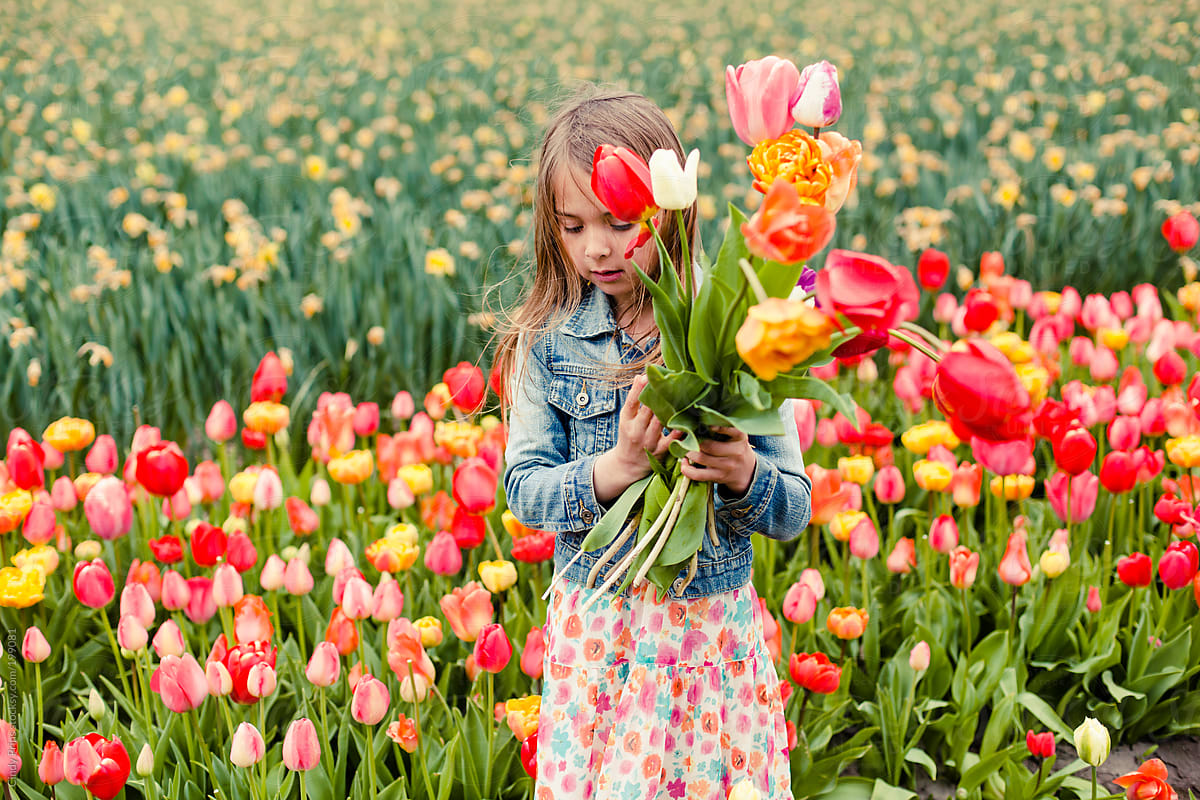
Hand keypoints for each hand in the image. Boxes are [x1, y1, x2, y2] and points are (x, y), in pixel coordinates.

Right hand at [593, 375, 681, 502]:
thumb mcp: (626, 418)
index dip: (639, 389)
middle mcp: (636, 431)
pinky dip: (679, 428)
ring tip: (681, 394)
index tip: (647, 375)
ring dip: (670, 408)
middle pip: (648, 410)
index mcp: (626, 420)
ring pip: (660, 421)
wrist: (628, 464)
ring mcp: (648, 441)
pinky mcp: (660, 450)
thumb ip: (634, 399)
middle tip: (670, 381)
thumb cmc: (629, 436)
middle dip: (658, 395)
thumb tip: (641, 376)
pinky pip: (672, 438)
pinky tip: (687, 418)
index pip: (631, 402)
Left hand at [679, 426, 755, 496]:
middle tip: (687, 437)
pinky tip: (684, 462)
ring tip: (685, 448)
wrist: (747, 471)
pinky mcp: (719, 476)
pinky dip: (687, 469)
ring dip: (689, 452)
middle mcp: (736, 452)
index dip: (716, 427)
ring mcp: (727, 466)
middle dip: (694, 441)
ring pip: (701, 458)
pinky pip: (698, 475)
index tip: (705, 424)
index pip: (730, 430)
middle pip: (708, 445)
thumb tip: (694, 421)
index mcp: (740, 437)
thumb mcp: (736, 435)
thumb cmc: (735, 447)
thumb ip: (723, 427)